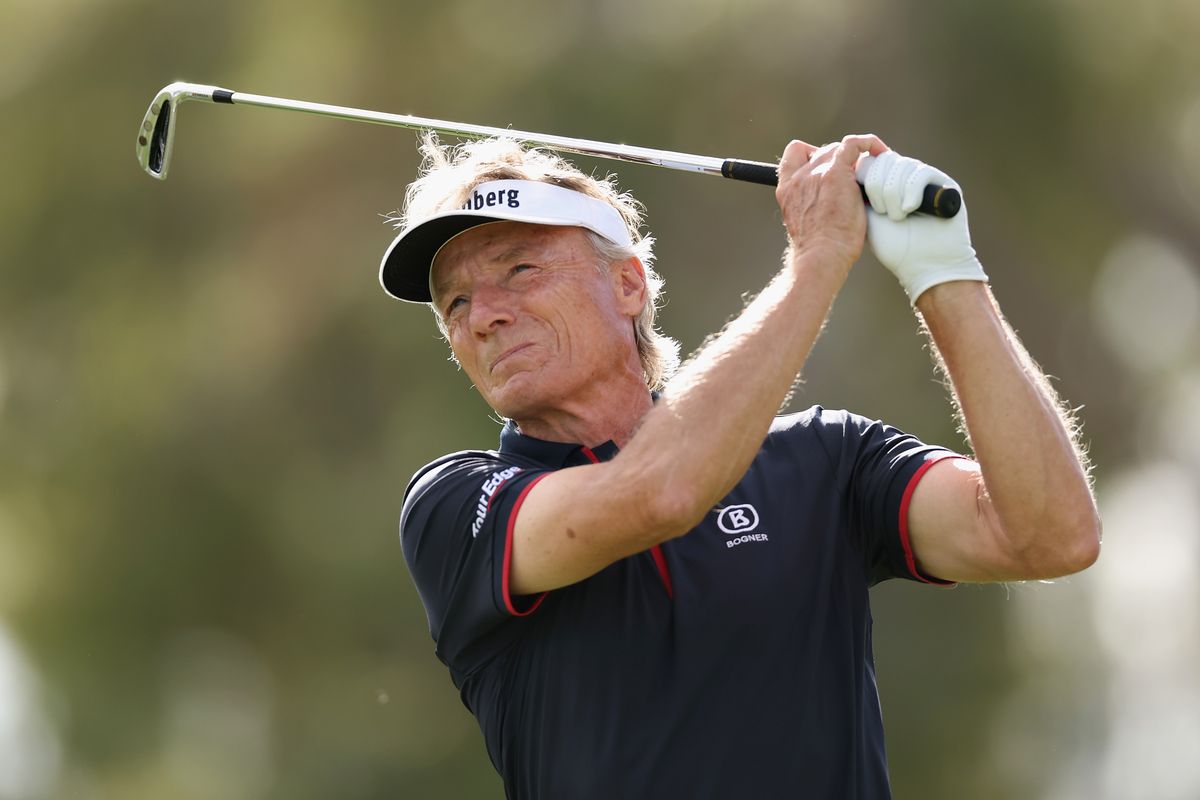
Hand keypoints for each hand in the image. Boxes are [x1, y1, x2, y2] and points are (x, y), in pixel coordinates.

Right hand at [776, 135, 888, 273]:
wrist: (820, 257)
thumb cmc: (819, 251)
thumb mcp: (806, 224)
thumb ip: (813, 206)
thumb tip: (833, 203)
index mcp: (787, 190)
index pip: (795, 155)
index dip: (812, 155)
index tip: (826, 167)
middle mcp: (799, 177)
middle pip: (821, 152)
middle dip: (838, 161)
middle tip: (855, 180)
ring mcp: (816, 173)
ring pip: (838, 149)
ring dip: (853, 158)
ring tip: (868, 175)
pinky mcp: (836, 172)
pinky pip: (854, 144)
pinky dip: (869, 144)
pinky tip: (880, 152)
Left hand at [857, 151, 987, 304]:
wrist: (924, 266)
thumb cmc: (894, 246)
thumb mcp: (868, 216)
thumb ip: (860, 192)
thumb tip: (850, 168)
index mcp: (887, 183)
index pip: (872, 160)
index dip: (866, 176)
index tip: (866, 202)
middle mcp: (907, 177)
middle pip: (885, 160)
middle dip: (878, 186)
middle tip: (881, 212)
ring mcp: (926, 179)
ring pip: (902, 165)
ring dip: (894, 194)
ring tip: (897, 218)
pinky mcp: (945, 184)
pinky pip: (922, 173)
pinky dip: (911, 191)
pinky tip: (909, 209)